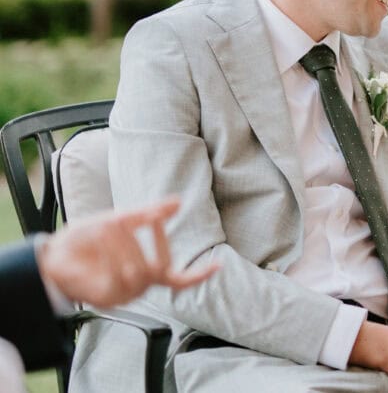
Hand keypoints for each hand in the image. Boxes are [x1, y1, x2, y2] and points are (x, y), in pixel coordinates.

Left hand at [37, 197, 219, 307]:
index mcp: (150, 271)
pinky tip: (101, 240)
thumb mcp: (122, 220)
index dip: (201, 274)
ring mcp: (126, 293)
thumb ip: (149, 214)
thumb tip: (178, 203)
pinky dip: (111, 253)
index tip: (219, 264)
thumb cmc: (90, 240)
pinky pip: (118, 275)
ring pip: (138, 269)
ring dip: (125, 244)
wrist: (54, 255)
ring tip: (110, 225)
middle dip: (153, 240)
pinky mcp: (108, 298)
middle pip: (161, 267)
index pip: (181, 279)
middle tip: (141, 219)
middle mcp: (142, 285)